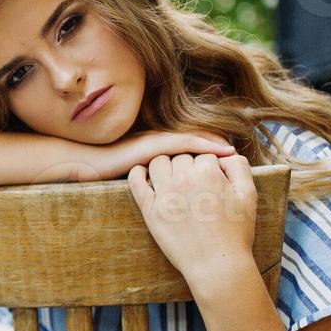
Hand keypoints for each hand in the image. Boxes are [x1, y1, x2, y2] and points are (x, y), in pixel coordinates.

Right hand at [97, 129, 235, 180]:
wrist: (88, 164)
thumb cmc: (109, 174)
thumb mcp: (139, 177)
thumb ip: (155, 177)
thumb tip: (171, 190)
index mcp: (162, 148)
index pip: (195, 147)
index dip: (215, 152)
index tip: (233, 162)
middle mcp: (163, 140)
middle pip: (200, 142)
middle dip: (220, 149)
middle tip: (241, 158)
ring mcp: (158, 142)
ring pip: (196, 140)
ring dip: (217, 146)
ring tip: (236, 154)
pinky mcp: (153, 146)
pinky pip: (184, 144)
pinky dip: (205, 146)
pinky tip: (220, 152)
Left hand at [128, 152, 257, 290]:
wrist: (217, 265)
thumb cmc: (236, 232)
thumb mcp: (249, 195)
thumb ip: (239, 167)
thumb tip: (225, 154)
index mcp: (207, 173)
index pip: (204, 154)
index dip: (210, 165)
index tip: (213, 179)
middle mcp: (183, 180)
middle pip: (181, 157)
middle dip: (190, 165)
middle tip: (197, 183)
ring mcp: (164, 195)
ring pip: (158, 162)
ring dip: (167, 165)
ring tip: (175, 178)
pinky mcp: (150, 210)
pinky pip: (136, 181)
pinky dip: (138, 172)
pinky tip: (145, 174)